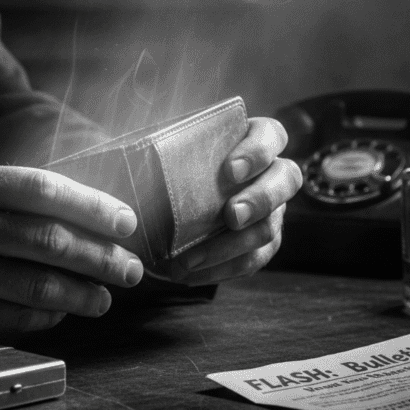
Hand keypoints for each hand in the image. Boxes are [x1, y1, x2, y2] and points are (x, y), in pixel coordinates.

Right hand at [0, 163, 143, 341]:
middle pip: (49, 241)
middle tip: (131, 269)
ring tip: (106, 297)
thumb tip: (80, 212)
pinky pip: (14, 318)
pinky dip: (47, 316)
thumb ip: (7, 193)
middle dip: (102, 257)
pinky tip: (63, 312)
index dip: (93, 207)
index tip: (126, 222)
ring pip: (38, 285)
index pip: (44, 190)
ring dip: (83, 294)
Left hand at [170, 117, 301, 284]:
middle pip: (286, 180)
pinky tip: (190, 274)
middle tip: (231, 216)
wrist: (173, 203)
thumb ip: (158, 142)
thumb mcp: (167, 147)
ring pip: (270, 228)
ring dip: (230, 247)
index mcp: (254, 140)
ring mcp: (273, 210)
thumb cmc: (175, 165)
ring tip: (189, 260)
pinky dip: (221, 270)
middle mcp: (272, 173)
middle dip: (259, 200)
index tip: (230, 170)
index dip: (258, 151)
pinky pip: (253, 260)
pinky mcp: (263, 243)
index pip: (271, 135)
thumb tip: (122, 148)